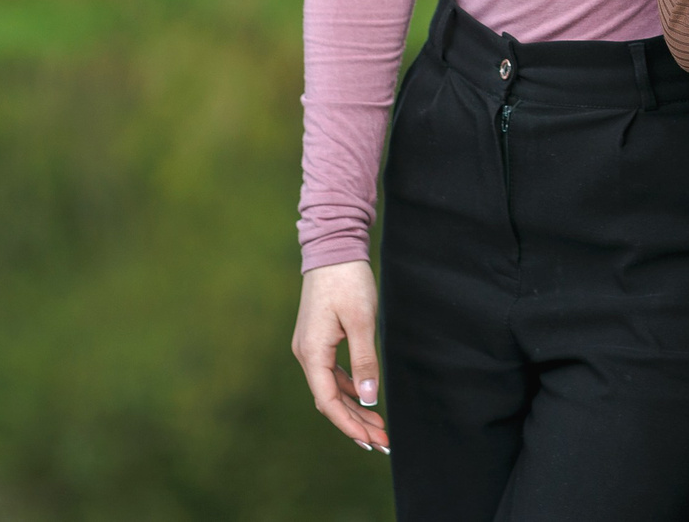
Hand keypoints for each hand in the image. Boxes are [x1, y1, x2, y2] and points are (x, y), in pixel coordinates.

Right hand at [292, 260, 389, 452]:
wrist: (332, 247)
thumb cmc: (347, 280)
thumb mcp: (361, 320)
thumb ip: (364, 361)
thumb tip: (368, 399)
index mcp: (312, 353)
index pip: (328, 402)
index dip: (350, 425)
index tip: (371, 441)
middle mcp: (306, 354)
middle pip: (329, 400)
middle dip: (355, 422)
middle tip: (382, 441)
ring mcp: (310, 347)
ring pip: (330, 388)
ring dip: (353, 408)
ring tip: (378, 426)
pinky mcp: (318, 339)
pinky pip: (331, 373)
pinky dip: (348, 389)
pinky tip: (364, 396)